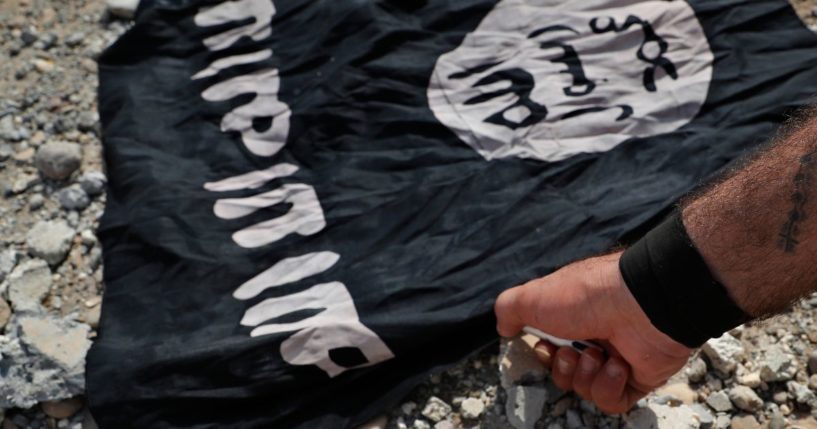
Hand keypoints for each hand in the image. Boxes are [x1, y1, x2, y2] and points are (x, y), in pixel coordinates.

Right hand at [494, 251, 691, 413]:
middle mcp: (595, 337)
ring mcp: (617, 358)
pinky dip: (608, 386)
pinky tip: (617, 366)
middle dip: (562, 367)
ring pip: (585, 388)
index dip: (543, 354)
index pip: (550, 348)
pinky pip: (612, 400)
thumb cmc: (584, 296)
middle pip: (564, 372)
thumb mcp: (532, 296)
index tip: (545, 345)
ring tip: (598, 355)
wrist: (638, 303)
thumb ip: (509, 309)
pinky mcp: (638, 378)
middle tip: (572, 352)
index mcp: (573, 317)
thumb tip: (504, 329)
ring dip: (586, 374)